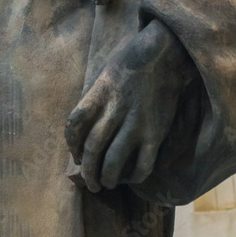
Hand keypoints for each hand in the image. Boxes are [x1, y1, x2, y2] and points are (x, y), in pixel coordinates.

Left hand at [64, 20, 191, 191]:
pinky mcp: (155, 131)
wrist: (163, 52)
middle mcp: (114, 110)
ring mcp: (135, 122)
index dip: (71, 145)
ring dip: (107, 177)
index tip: (76, 155)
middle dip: (88, 171)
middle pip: (92, 149)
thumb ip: (95, 100)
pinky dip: (136, 175)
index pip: (74, 125)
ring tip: (107, 184)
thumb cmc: (131, 62)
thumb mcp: (105, 75)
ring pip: (114, 161)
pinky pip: (143, 162)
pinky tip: (132, 178)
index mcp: (98, 95)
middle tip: (91, 182)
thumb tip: (86, 128)